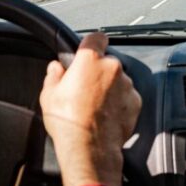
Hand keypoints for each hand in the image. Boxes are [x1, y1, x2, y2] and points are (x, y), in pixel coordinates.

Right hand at [39, 33, 141, 185]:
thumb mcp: (49, 95)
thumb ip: (54, 76)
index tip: (89, 48)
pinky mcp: (136, 101)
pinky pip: (127, 96)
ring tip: (95, 107)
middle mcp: (112, 67)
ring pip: (118, 79)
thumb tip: (55, 68)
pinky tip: (105, 115)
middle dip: (98, 72)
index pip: (96, 37)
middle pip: (107, 62)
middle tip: (85, 89)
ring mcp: (127, 84)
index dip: (92, 42)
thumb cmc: (68, 121)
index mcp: (90, 60)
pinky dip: (119, 102)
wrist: (89, 148)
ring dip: (110, 87)